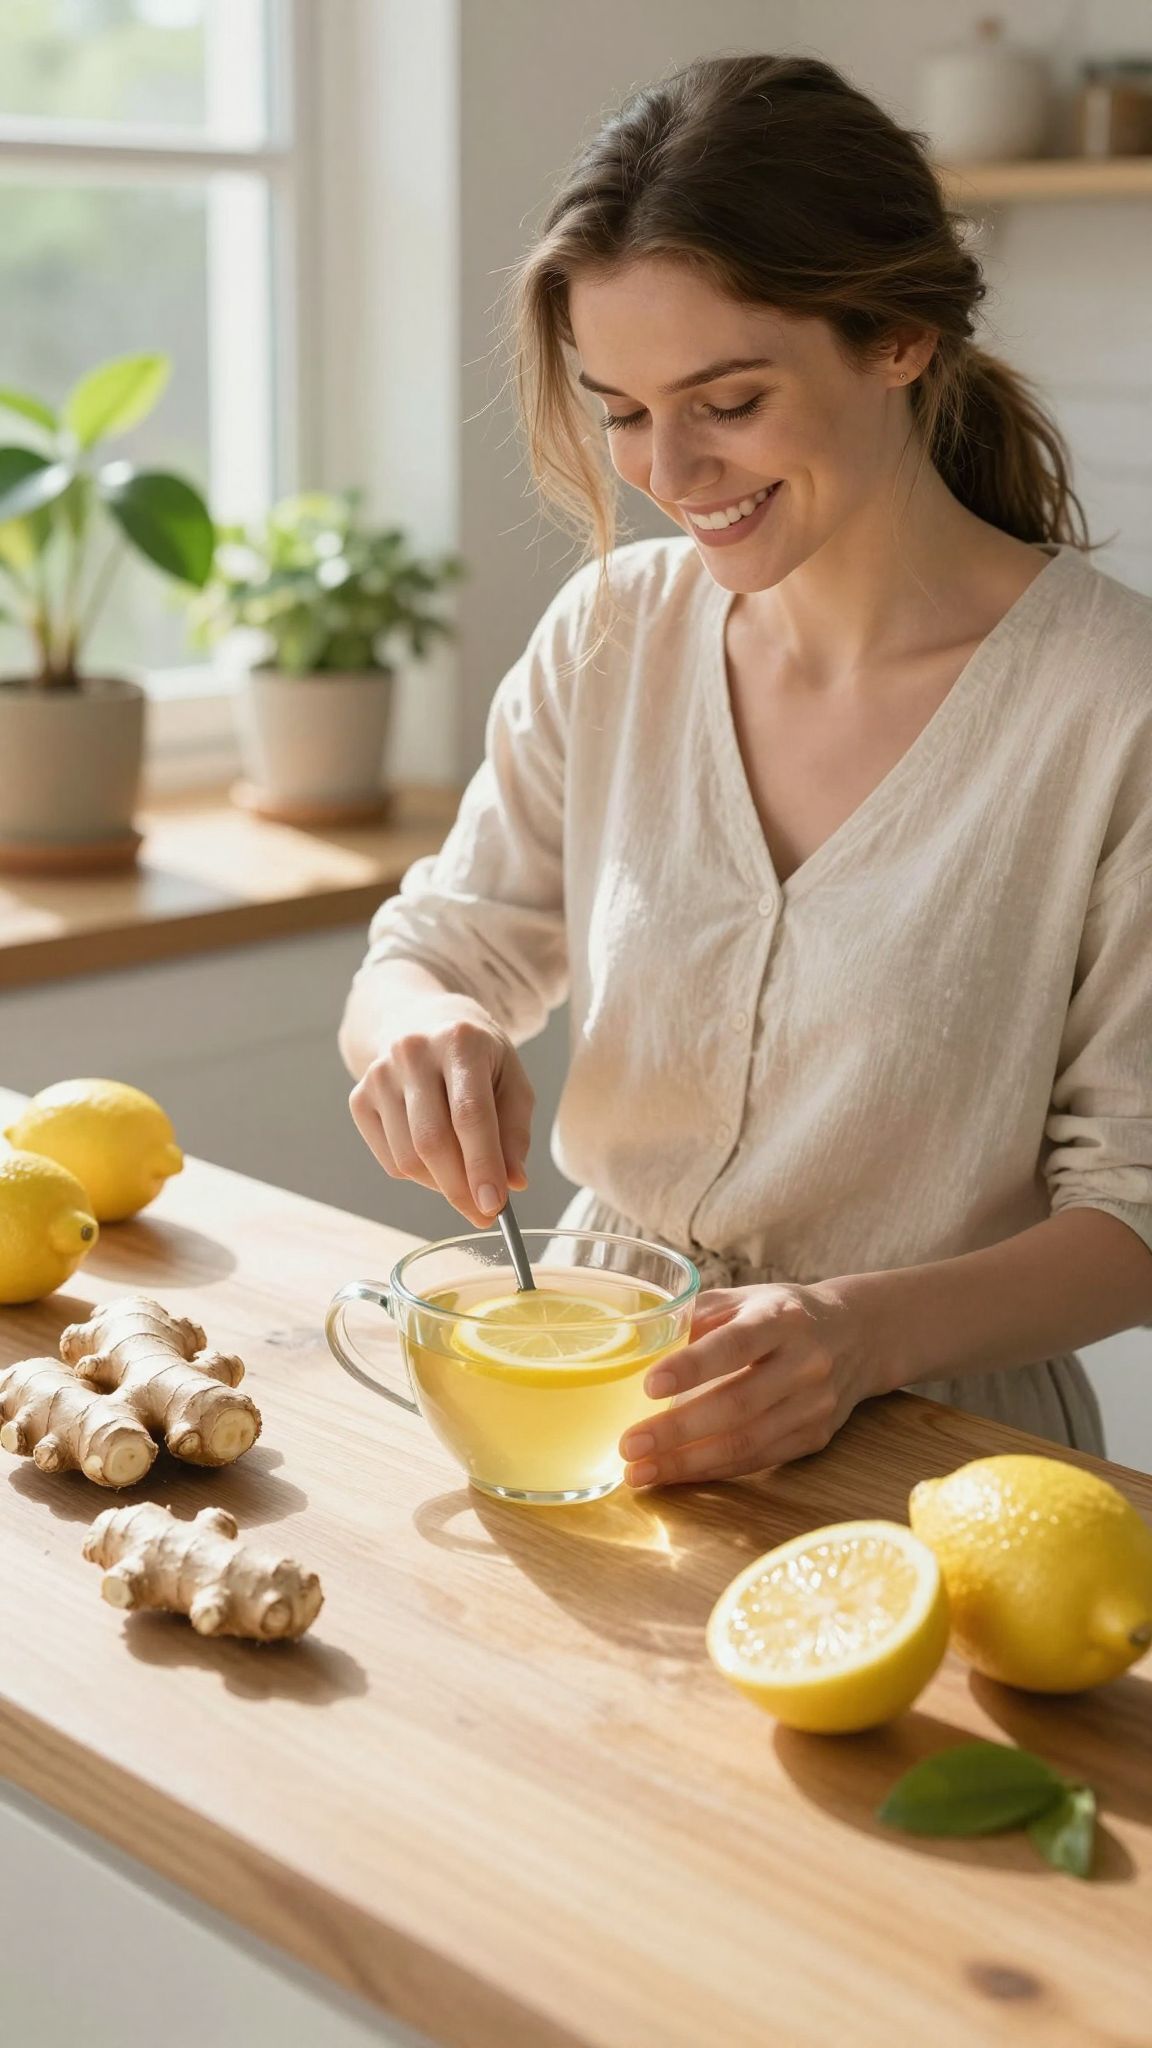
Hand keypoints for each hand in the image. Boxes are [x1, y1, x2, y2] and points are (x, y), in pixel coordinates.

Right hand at [348, 999, 533, 1230]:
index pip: (470, 1114)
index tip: (494, 1206)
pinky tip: (436, 1160)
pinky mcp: (359, 1097)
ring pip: (408, 1157)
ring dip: (441, 1184)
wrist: (424, 1024)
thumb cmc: (478, 1059)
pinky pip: (390, 1160)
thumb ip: (515, 1133)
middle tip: (483, 1213)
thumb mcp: (512, 1082)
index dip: (482, 1164)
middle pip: (432, 1141)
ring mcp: (379, 1074)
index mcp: (460, 1041)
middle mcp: (412, 1052)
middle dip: (460, 1188)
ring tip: (463, 1178)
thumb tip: (512, 1183)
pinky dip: (418, 1175)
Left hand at [619, 1280, 881, 1486]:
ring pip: (746, 1443)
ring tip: (639, 1472)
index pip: (736, 1344)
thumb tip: (638, 1345)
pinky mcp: (815, 1437)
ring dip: (687, 1463)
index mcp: (782, 1319)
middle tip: (628, 1446)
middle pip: (737, 1404)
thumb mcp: (745, 1299)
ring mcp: (814, 1405)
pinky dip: (712, 1471)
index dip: (693, 1366)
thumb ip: (697, 1316)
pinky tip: (674, 1474)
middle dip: (678, 1431)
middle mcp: (805, 1363)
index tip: (649, 1385)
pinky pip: (757, 1461)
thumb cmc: (782, 1314)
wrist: (858, 1336)